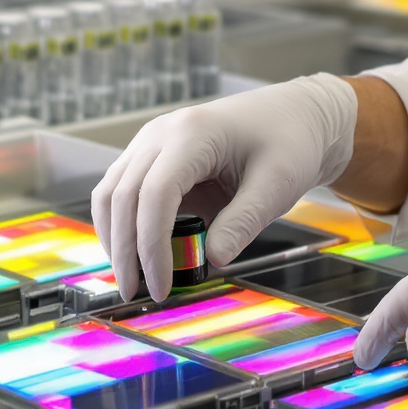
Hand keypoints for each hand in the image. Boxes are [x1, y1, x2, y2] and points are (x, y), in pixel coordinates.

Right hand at [93, 73, 357, 300]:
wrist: (296, 115)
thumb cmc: (289, 143)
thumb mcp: (276, 186)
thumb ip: (242, 223)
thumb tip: (213, 261)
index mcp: (193, 134)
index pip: (155, 195)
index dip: (152, 246)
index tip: (162, 286)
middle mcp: (162, 133)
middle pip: (123, 196)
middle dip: (125, 251)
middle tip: (136, 293)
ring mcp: (152, 141)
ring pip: (111, 193)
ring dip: (115, 238)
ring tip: (132, 279)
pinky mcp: (152, 154)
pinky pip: (122, 190)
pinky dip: (122, 224)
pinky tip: (135, 254)